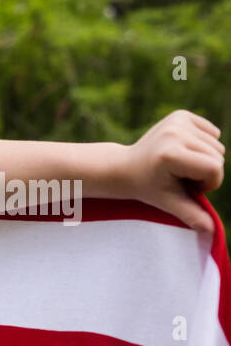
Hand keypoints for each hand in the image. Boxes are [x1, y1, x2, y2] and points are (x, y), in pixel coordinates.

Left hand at [122, 109, 223, 232]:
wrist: (126, 167)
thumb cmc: (147, 187)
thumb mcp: (168, 202)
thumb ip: (191, 214)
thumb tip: (211, 231)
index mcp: (171, 154)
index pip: (214, 168)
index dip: (208, 183)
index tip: (189, 187)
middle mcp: (175, 133)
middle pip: (218, 156)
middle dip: (205, 172)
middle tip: (180, 177)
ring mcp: (178, 121)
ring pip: (217, 145)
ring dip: (204, 159)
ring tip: (180, 166)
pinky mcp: (181, 114)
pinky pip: (211, 132)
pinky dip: (203, 144)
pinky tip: (182, 151)